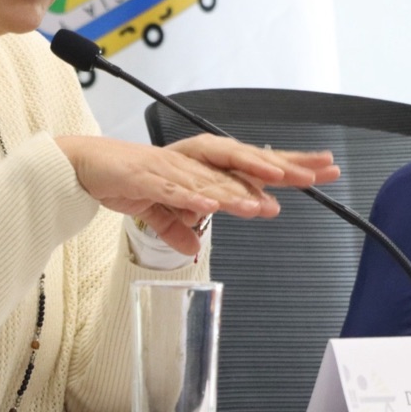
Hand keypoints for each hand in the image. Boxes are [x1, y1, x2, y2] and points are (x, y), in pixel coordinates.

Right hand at [55, 135, 337, 254]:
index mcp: (204, 167)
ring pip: (213, 181)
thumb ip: (178, 226)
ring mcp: (173, 169)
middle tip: (313, 176)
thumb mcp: (160, 212)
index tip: (324, 169)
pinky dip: (193, 197)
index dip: (290, 166)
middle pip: (245, 165)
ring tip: (263, 205)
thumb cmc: (127, 179)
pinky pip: (175, 190)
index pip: (255, 165)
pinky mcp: (149, 178)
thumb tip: (193, 249)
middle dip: (280, 170)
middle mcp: (195, 162)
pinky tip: (212, 206)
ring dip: (239, 193)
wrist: (86, 166)